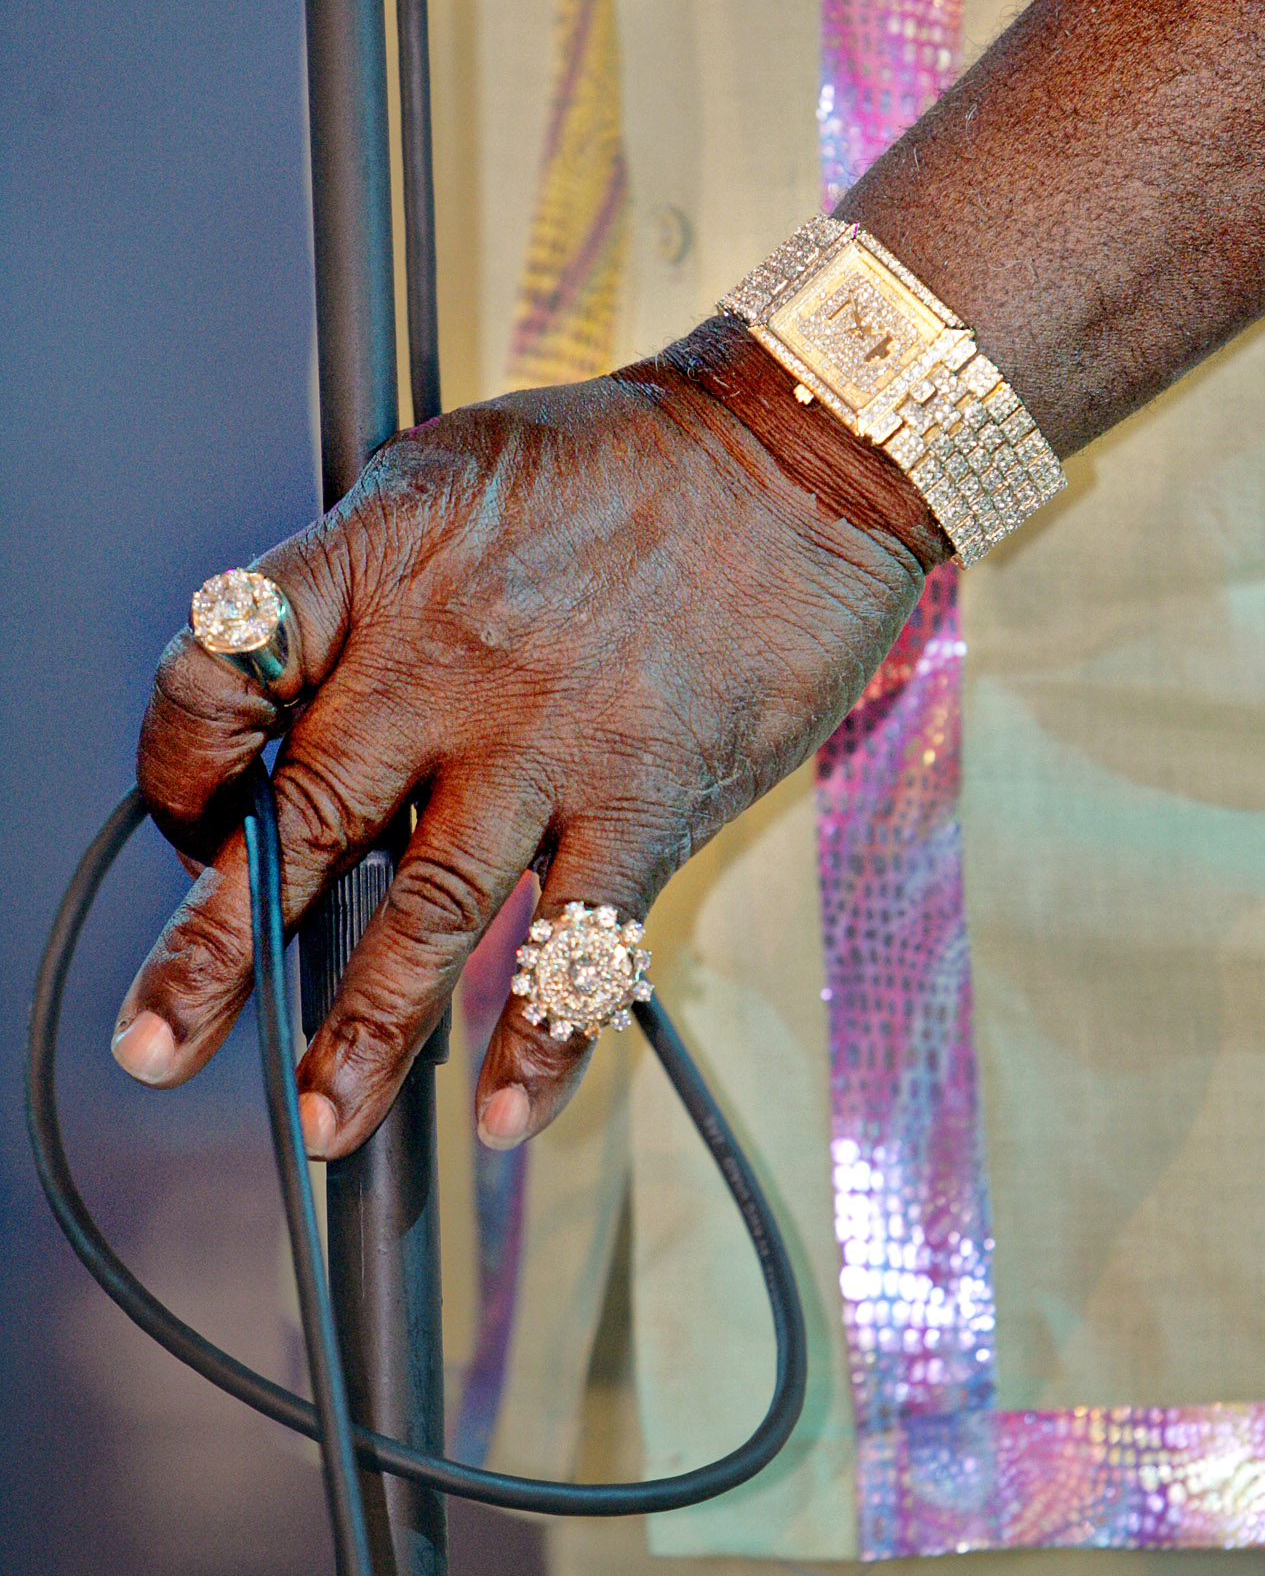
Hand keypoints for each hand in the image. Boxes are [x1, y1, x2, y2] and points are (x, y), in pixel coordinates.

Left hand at [113, 324, 924, 1156]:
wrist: (795, 454)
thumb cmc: (621, 460)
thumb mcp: (451, 470)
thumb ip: (363, 578)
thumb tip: (293, 693)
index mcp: (379, 563)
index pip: (220, 670)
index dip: (180, 760)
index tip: (193, 820)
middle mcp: (444, 659)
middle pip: (303, 822)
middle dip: (218, 951)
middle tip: (159, 1040)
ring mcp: (549, 739)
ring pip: (432, 911)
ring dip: (366, 1032)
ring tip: (327, 1121)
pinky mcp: (651, 798)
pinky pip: (581, 944)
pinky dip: (542, 1041)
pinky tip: (509, 1113)